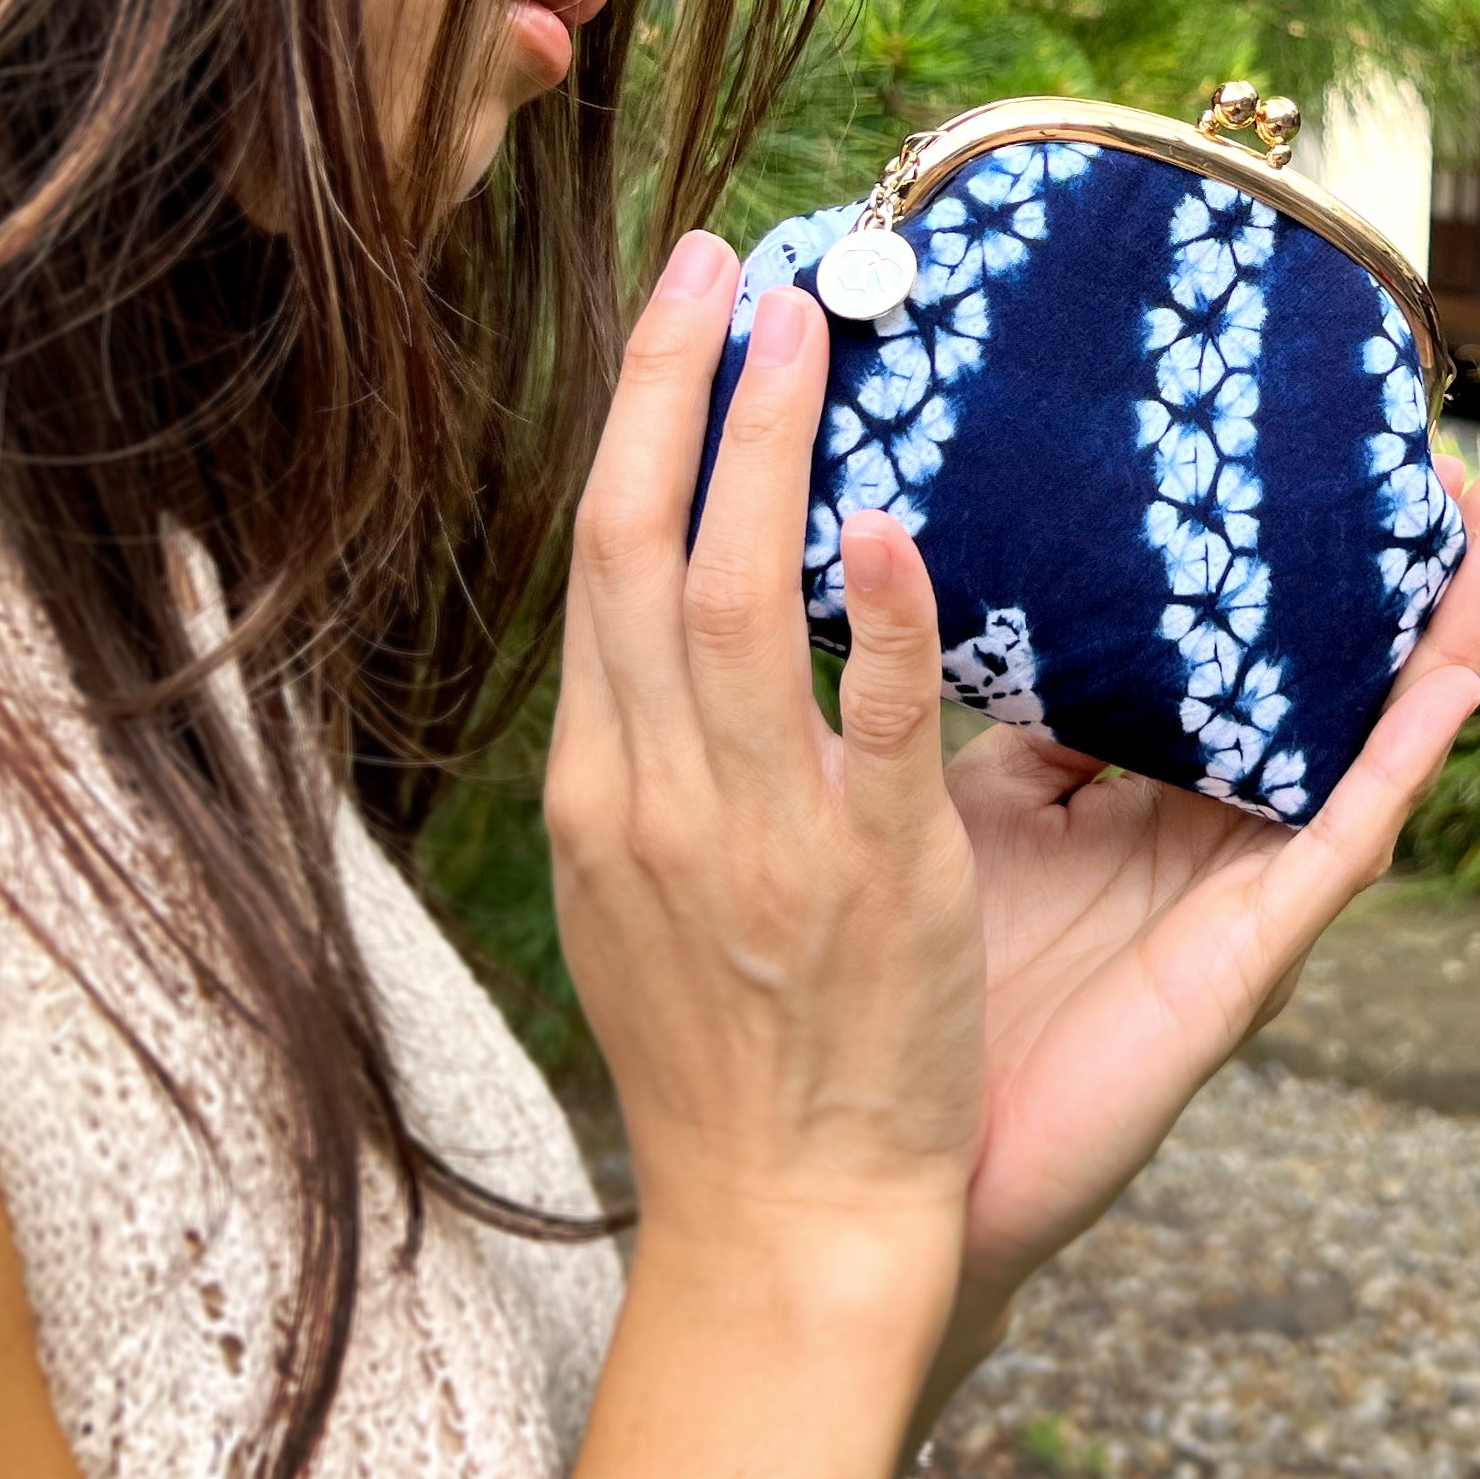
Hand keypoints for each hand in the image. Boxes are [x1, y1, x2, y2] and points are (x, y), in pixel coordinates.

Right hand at [545, 228, 984, 1255]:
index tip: (671, 323)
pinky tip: (884, 521)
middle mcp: (650, 791)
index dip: (631, 428)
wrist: (778, 1214)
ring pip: (723, 599)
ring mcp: (750, 834)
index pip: (595, 566)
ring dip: (758, 446)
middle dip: (669, 390)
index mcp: (601, 787)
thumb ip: (658, 755)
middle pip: (633, 546)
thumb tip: (677, 631)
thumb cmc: (720, 1048)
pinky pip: (862, 728)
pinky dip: (867, 619)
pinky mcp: (866, 881)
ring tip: (801, 325)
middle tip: (717, 263)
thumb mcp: (646, 889)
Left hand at [916, 453, 1479, 1400]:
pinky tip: (1455, 682)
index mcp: (1154, 790)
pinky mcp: (1246, 960)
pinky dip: (1401, 764)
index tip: (1352, 453)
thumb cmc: (940, 972)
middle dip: (1416, 582)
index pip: (1253, 660)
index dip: (1308, 569)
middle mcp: (1219, 831)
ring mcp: (1247, 892)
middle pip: (1341, 687)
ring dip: (1450, 642)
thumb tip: (998, 579)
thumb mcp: (975, 803)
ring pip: (1373, 747)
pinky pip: (1339, 848)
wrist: (904, 1148)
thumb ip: (1012, 712)